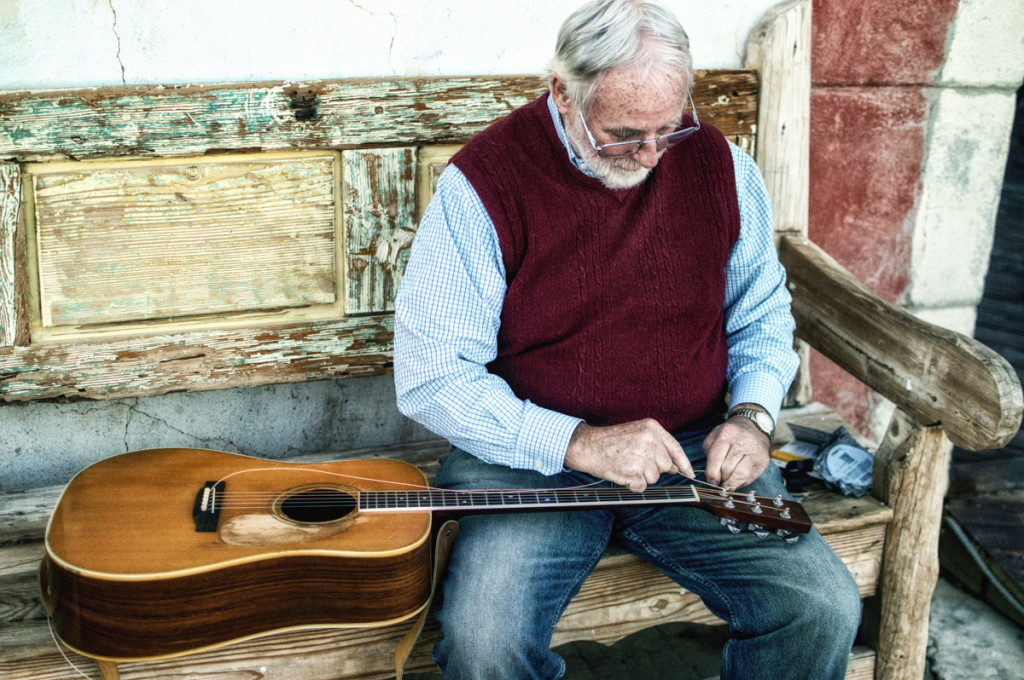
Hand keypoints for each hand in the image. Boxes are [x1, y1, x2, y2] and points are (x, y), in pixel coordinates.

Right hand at [564, 419, 693, 491]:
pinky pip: (641, 486)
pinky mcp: (633, 471)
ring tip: (625, 464)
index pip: (675, 448)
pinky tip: (621, 472)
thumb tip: (675, 466)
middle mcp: (649, 440)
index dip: (684, 463)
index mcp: (652, 427)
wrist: (587, 446)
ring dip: (641, 476)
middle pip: (665, 466)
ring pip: (654, 478)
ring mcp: (642, 455)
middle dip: (652, 469)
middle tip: (634, 461)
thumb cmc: (610, 441)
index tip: (690, 473)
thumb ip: (657, 446)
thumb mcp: (637, 433)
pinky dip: (632, 484)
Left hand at [702, 415, 770, 489]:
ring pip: (740, 476)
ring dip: (731, 484)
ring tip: (726, 484)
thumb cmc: (732, 434)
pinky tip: (737, 479)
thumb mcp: (715, 435)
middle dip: (721, 479)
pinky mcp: (764, 461)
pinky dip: (741, 483)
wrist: (755, 427)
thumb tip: (711, 477)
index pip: (716, 458)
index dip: (711, 474)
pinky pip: (750, 478)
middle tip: (718, 481)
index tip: (711, 481)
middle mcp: (743, 442)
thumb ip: (709, 452)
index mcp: (728, 433)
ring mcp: (756, 452)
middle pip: (727, 469)